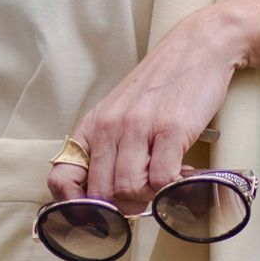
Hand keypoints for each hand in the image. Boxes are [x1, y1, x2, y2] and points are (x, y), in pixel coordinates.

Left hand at [47, 8, 243, 209]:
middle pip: (101, 193)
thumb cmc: (162, 84)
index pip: (62, 177)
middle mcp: (110, 125)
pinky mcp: (171, 128)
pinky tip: (180, 172)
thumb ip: (110, 148)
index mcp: (94, 124)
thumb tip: (106, 195)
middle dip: (123, 207)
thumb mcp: (122, 112)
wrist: (197, 47)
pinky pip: (161, 180)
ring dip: (149, 196)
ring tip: (163, 182)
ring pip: (128, 190)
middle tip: (143, 198)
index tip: (96, 213)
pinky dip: (171, 188)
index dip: (75, 205)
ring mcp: (139, 126)